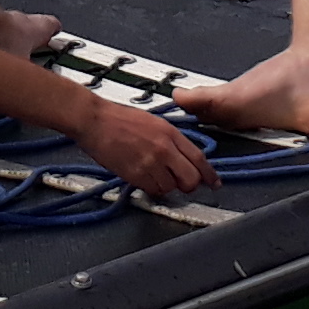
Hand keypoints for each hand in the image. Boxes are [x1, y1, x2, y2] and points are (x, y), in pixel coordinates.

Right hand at [72, 97, 217, 197]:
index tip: (214, 183)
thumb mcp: (153, 122)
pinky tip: (143, 177)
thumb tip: (182, 155)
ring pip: (171, 188)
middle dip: (188, 185)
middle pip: (190, 179)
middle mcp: (164, 149)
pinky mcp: (135, 174)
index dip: (208, 174)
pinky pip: (152, 190)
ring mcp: (150, 163)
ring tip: (153, 175)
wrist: (94, 120)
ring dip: (165, 186)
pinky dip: (150, 188)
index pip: (199, 158)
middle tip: (180, 183)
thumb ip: (170, 139)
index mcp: (170, 133)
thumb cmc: (118, 118)